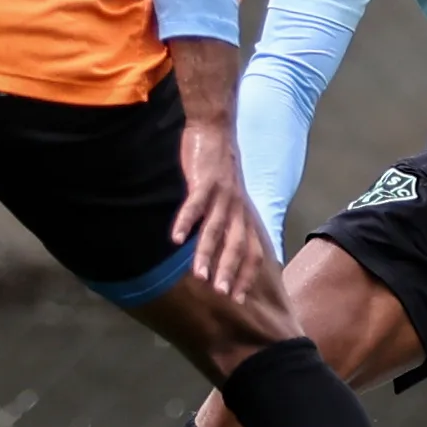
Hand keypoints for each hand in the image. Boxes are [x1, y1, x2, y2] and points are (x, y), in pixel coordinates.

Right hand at [174, 117, 276, 302]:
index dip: (245, 274)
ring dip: (207, 253)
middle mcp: (237, 208)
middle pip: (237, 245)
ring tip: (198, 276)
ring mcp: (222, 194)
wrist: (215, 129)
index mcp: (244, 215)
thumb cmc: (218, 168)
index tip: (237, 298)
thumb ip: (227, 223)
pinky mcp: (205, 180)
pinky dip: (186, 221)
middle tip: (221, 295)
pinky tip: (174, 238)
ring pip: (216, 229)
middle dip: (229, 271)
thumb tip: (221, 250)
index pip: (252, 251)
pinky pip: (196, 204)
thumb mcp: (229, 198)